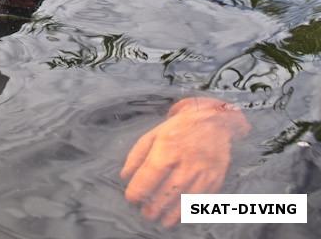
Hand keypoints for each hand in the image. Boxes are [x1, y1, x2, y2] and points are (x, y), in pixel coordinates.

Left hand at [121, 97, 249, 226]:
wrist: (212, 120)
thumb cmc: (177, 128)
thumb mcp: (152, 135)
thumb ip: (137, 156)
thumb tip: (125, 176)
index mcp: (167, 149)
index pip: (149, 176)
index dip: (138, 190)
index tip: (131, 198)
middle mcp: (186, 162)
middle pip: (167, 191)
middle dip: (154, 206)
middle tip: (146, 213)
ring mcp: (203, 172)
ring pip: (185, 199)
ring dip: (172, 213)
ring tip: (162, 221)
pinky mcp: (216, 178)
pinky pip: (202, 198)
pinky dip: (190, 210)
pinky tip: (181, 216)